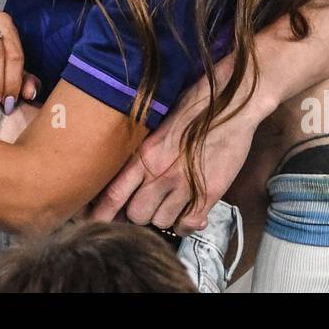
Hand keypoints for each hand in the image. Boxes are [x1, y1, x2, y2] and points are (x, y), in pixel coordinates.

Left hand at [88, 58, 263, 232]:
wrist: (233, 104)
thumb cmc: (195, 107)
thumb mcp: (159, 125)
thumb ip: (143, 152)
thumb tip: (125, 175)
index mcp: (145, 155)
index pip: (113, 195)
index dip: (102, 214)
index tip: (96, 221)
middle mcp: (161, 174)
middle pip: (137, 215)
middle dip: (139, 213)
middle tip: (147, 203)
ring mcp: (186, 186)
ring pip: (162, 222)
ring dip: (163, 216)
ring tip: (171, 202)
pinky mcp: (209, 194)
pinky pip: (188, 224)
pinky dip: (185, 223)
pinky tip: (187, 211)